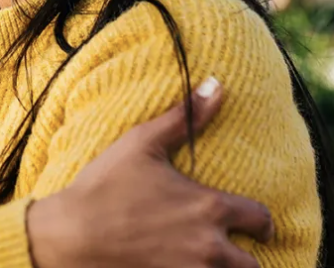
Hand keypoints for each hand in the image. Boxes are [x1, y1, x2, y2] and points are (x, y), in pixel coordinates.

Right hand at [27, 77, 272, 267]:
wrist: (70, 236)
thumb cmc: (104, 187)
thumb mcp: (142, 143)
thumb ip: (185, 117)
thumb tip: (217, 84)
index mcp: (208, 208)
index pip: (260, 219)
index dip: (263, 222)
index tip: (259, 227)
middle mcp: (208, 248)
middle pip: (253, 266)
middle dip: (249, 258)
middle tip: (239, 253)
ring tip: (215, 265)